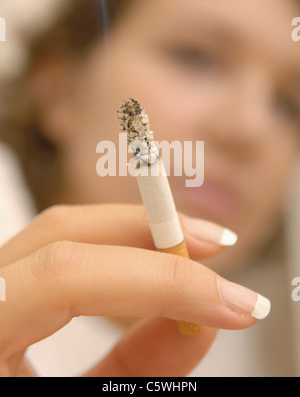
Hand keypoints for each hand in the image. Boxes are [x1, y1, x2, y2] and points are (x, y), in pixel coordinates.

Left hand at [0, 204, 268, 376]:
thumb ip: (134, 372)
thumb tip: (196, 324)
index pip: (65, 276)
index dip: (157, 281)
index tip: (227, 301)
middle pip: (65, 234)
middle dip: (150, 235)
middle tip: (215, 249)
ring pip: (64, 235)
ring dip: (135, 238)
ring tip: (193, 255)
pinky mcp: (11, 290)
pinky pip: (66, 259)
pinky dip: (117, 261)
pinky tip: (155, 274)